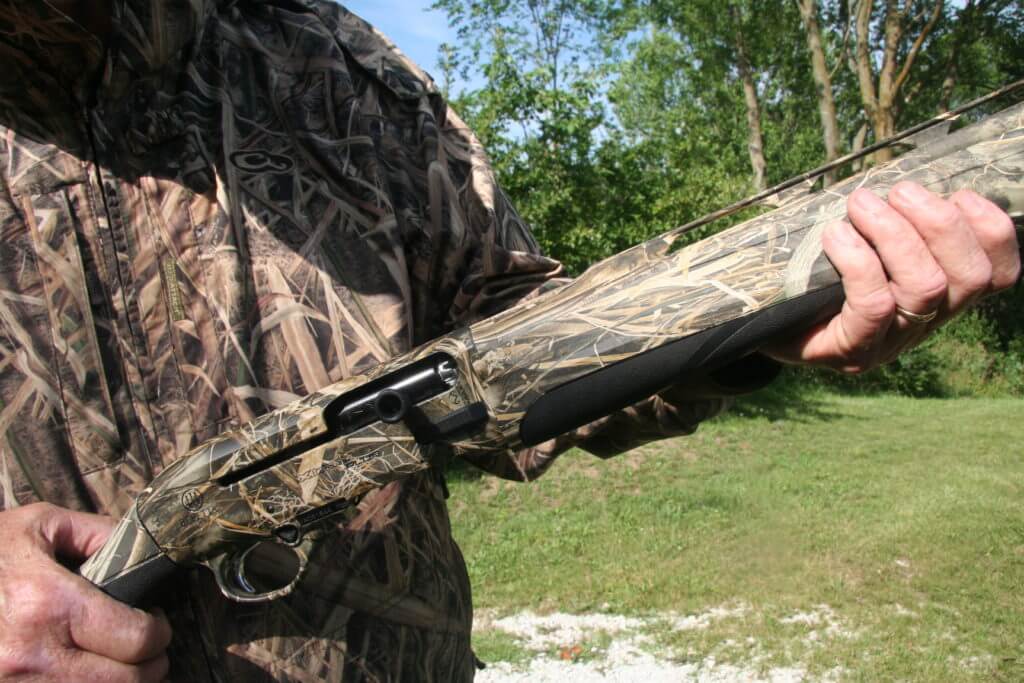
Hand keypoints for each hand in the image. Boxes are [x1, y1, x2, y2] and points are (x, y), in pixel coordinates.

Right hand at [0, 503, 170, 681]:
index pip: (138, 638)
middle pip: (126, 682)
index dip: (160, 632)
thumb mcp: (36, 526)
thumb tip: (141, 549)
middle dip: (149, 665)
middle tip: (149, 649)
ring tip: (121, 665)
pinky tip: (84, 674)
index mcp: (48, 604)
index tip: (157, 622)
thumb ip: (96, 534)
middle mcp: (30, 656)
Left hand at [766, 181, 1020, 371]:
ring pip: (924, 287)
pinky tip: (835, 235)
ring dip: (896, 233)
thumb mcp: (860, 241)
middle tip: (897, 192)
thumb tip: (906, 173)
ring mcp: (890, 342)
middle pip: (968, 277)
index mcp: (940, 296)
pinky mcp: (852, 351)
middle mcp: (924, 323)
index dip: (992, 232)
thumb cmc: (814, 275)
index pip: (998, 275)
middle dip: (939, 222)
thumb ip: (889, 219)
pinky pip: (873, 305)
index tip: (961, 195)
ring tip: (861, 204)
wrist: (763, 326)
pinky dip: (858, 260)